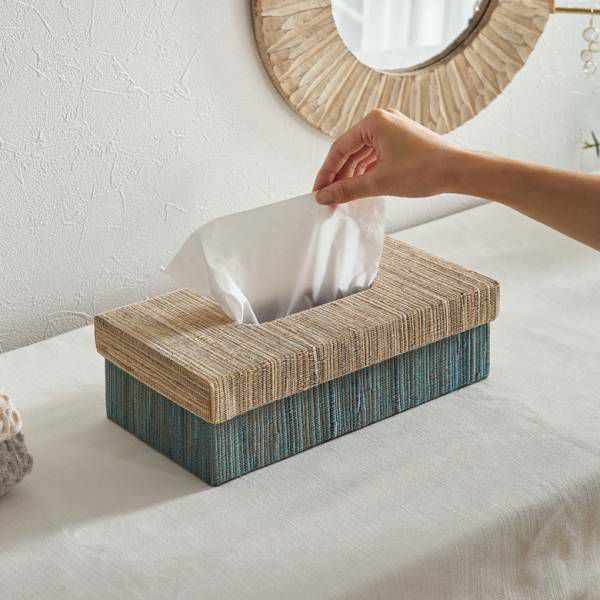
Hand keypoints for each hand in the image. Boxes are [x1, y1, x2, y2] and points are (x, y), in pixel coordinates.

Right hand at [313, 108, 465, 204]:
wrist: (458, 170)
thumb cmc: (424, 170)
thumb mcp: (378, 182)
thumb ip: (347, 189)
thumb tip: (324, 197)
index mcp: (374, 121)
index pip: (339, 148)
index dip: (326, 172)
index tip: (317, 191)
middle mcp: (382, 120)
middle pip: (350, 151)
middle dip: (339, 175)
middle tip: (328, 197)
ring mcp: (393, 129)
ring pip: (362, 155)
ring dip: (352, 175)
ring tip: (342, 196)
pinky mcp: (401, 140)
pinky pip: (375, 156)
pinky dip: (366, 172)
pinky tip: (360, 188)